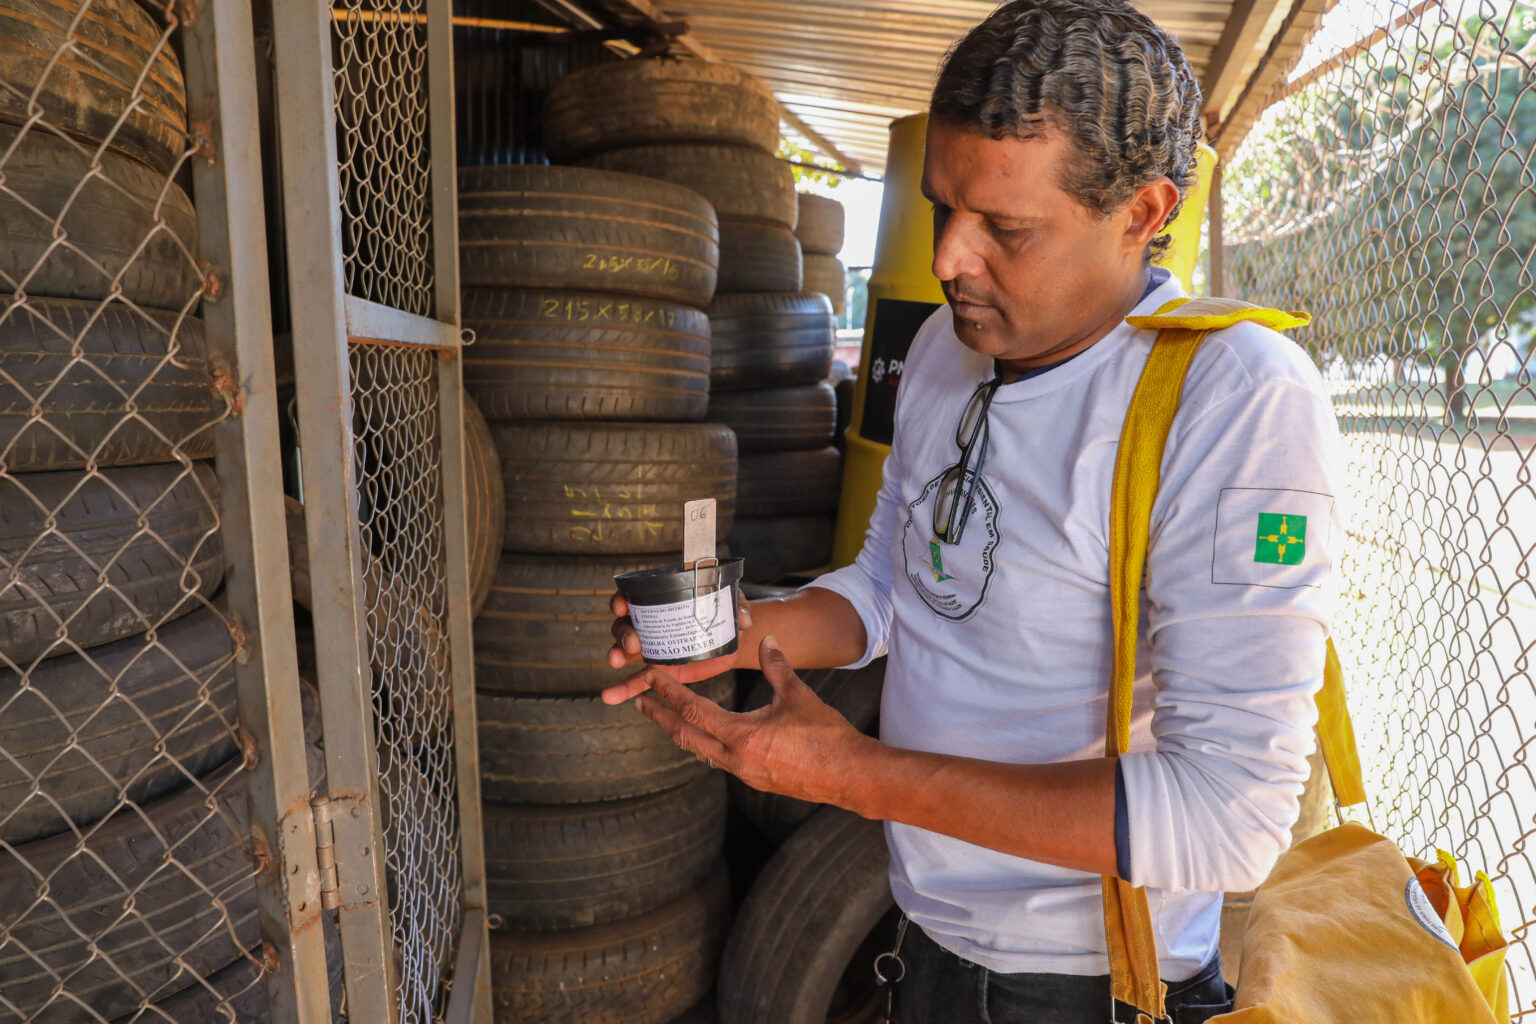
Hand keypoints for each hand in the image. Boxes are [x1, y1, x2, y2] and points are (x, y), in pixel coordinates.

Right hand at [602, 589, 752, 704]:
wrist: (731, 640)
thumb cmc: (726, 615)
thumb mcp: (733, 606)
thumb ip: (738, 608)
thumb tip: (743, 619)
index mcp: (664, 602)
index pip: (636, 596)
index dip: (624, 598)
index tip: (623, 605)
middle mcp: (651, 623)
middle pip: (625, 624)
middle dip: (623, 632)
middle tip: (633, 643)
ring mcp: (652, 648)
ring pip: (625, 651)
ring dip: (617, 654)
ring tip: (617, 662)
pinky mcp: (658, 671)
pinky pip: (636, 681)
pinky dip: (623, 688)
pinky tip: (610, 696)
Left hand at [631, 635, 873, 806]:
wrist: (849, 775)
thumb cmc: (826, 736)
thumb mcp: (798, 695)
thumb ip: (778, 667)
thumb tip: (767, 642)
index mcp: (741, 735)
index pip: (693, 710)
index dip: (668, 692)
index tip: (650, 679)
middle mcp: (735, 758)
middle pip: (685, 736)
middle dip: (661, 717)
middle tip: (640, 701)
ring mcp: (744, 772)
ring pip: (700, 751)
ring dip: (681, 732)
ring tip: (667, 718)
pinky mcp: (755, 779)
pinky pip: (720, 760)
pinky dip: (705, 744)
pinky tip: (706, 737)